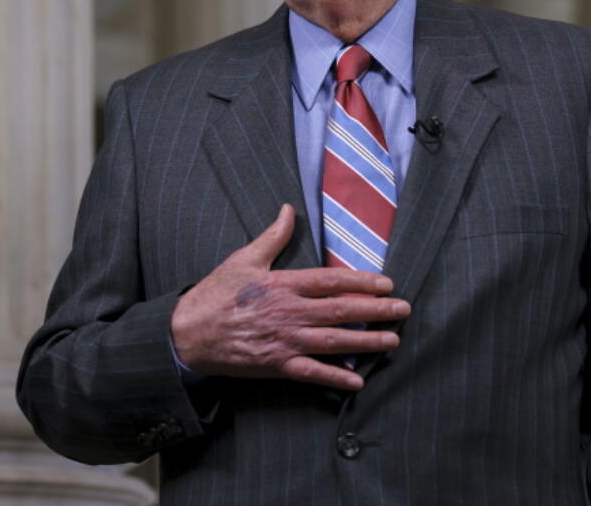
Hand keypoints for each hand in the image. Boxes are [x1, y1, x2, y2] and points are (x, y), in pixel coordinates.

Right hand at [169, 204, 409, 390]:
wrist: (187, 333)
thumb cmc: (215, 294)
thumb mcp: (243, 259)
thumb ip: (272, 237)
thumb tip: (288, 209)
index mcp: (283, 284)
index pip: (331, 281)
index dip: (362, 281)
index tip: (387, 283)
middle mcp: (289, 312)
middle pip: (341, 311)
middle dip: (377, 311)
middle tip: (403, 310)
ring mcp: (284, 341)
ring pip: (334, 342)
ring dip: (367, 342)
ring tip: (393, 340)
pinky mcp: (276, 365)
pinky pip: (312, 373)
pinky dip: (336, 378)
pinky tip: (358, 381)